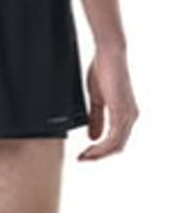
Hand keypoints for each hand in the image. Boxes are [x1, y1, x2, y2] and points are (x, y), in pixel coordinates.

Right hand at [77, 44, 138, 160]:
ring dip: (98, 154)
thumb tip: (93, 137)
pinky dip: (101, 147)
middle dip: (98, 156)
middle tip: (82, 159)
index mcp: (125, 114)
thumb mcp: (97, 99)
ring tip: (83, 157)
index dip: (100, 150)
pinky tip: (90, 149)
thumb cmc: (103, 69)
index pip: (116, 141)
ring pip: (116, 146)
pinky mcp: (122, 112)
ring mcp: (129, 115)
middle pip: (117, 147)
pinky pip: (113, 139)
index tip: (84, 154)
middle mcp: (131, 117)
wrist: (109, 53)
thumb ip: (96, 119)